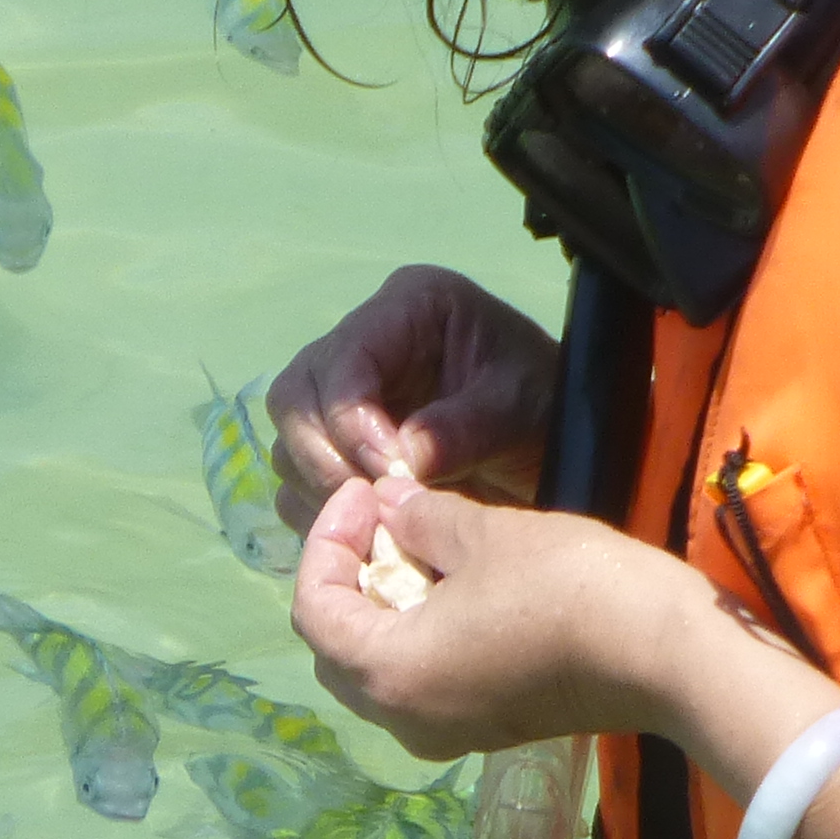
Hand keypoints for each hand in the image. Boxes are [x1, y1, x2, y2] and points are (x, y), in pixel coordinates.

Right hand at [263, 266, 556, 521]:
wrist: (550, 443)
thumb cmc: (542, 404)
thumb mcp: (519, 407)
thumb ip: (465, 428)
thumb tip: (403, 460)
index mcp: (406, 308)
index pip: (344, 358)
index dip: (351, 418)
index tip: (391, 472)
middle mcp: (362, 346)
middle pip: (296, 396)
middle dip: (325, 458)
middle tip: (374, 506)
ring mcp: (341, 397)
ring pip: (289, 441)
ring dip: (321, 488)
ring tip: (377, 523)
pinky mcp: (335, 446)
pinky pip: (297, 480)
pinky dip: (321, 509)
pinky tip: (368, 530)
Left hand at [290, 473, 740, 762]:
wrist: (669, 656)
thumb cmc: (569, 588)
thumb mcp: (485, 534)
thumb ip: (421, 518)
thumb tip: (391, 504)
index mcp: (387, 673)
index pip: (312, 607)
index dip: (327, 539)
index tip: (366, 493)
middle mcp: (404, 718)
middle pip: (337, 647)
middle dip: (348, 577)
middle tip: (383, 519)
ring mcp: (448, 732)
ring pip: (381, 669)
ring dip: (385, 606)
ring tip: (418, 545)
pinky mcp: (489, 728)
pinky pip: (425, 682)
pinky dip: (421, 634)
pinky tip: (455, 584)